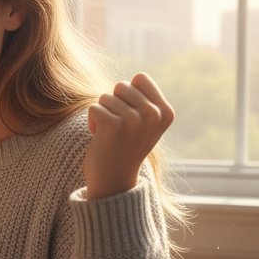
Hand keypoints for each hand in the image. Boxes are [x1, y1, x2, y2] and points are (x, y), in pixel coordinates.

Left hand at [83, 73, 174, 198]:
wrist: (114, 181)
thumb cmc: (126, 147)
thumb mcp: (146, 124)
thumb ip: (145, 100)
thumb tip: (137, 78)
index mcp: (166, 112)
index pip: (140, 78)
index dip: (128, 94)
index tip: (130, 116)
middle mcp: (153, 114)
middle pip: (121, 85)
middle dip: (113, 104)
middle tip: (118, 128)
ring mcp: (134, 119)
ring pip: (105, 96)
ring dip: (102, 114)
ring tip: (110, 134)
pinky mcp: (113, 125)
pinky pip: (93, 107)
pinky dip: (92, 122)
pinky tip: (100, 138)